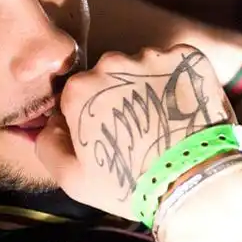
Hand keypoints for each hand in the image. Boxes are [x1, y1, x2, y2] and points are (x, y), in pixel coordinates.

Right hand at [36, 45, 234, 220]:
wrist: (194, 182)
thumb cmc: (130, 185)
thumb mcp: (72, 179)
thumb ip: (46, 145)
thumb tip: (47, 123)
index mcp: (80, 89)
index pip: (77, 94)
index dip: (89, 117)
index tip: (107, 137)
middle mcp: (112, 63)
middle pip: (110, 76)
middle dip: (119, 97)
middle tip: (138, 133)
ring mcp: (152, 57)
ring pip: (143, 67)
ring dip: (150, 88)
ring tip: (164, 124)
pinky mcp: (188, 58)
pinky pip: (177, 64)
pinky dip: (179, 82)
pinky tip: (184, 111)